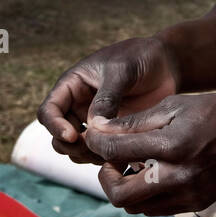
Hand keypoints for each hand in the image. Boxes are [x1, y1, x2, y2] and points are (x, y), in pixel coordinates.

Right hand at [37, 36, 179, 165]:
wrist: (166, 64)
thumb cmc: (140, 58)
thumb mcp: (122, 71)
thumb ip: (107, 97)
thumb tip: (93, 126)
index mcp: (72, 85)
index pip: (49, 111)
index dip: (55, 126)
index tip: (73, 136)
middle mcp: (78, 106)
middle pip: (58, 136)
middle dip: (71, 147)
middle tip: (94, 149)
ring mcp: (94, 122)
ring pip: (76, 149)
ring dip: (87, 156)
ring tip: (110, 152)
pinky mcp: (111, 134)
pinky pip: (99, 152)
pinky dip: (104, 158)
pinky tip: (122, 155)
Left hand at [83, 92, 215, 214]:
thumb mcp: (175, 106)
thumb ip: (135, 122)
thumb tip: (98, 129)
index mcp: (171, 145)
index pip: (114, 151)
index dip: (95, 142)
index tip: (92, 134)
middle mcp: (178, 176)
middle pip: (120, 195)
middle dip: (104, 177)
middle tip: (110, 160)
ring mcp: (188, 195)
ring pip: (137, 207)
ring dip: (125, 188)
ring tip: (131, 165)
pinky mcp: (197, 203)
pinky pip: (158, 209)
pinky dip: (146, 195)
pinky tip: (152, 173)